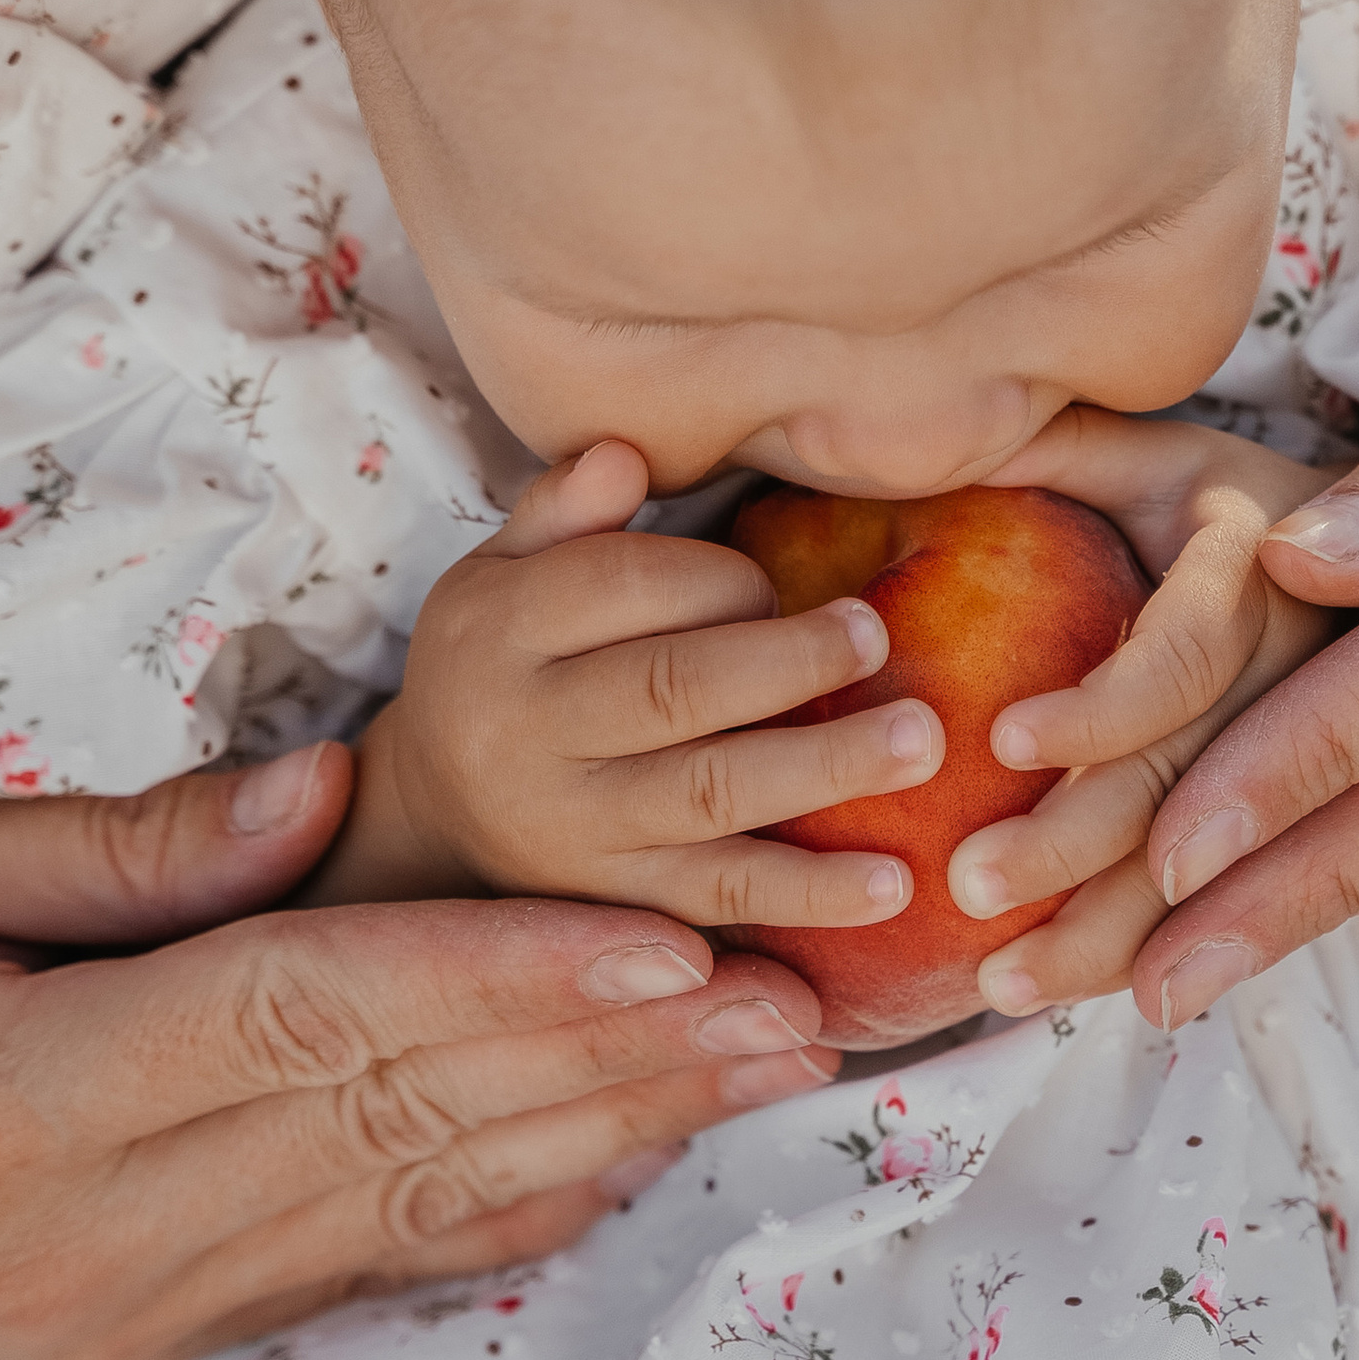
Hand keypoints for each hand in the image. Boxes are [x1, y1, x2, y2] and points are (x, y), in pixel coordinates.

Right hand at [0, 741, 834, 1359]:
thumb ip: (126, 851)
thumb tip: (328, 798)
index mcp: (9, 1103)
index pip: (316, 1024)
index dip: (511, 977)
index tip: (673, 939)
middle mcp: (78, 1243)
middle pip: (395, 1133)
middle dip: (610, 1065)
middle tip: (798, 1010)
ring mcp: (103, 1319)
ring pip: (398, 1216)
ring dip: (592, 1140)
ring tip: (751, 1079)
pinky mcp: (115, 1345)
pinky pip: (336, 1276)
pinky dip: (483, 1219)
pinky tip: (606, 1168)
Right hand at [320, 439, 949, 932]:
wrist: (437, 813)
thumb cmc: (506, 664)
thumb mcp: (504, 572)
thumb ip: (563, 512)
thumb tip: (622, 454)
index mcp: (501, 627)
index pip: (623, 586)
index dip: (721, 579)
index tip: (784, 585)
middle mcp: (526, 730)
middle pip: (670, 689)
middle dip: (787, 662)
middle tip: (879, 637)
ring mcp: (571, 829)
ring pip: (708, 796)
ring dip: (822, 770)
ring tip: (921, 743)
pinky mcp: (615, 906)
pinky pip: (721, 898)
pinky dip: (810, 896)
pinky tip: (893, 883)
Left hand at [925, 407, 1332, 1012]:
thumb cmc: (1237, 502)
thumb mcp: (1164, 455)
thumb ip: (1061, 448)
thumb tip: (929, 427)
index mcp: (1266, 561)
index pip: (1183, 651)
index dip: (1098, 702)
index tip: (999, 742)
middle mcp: (1317, 664)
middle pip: (1196, 778)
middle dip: (1080, 851)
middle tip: (965, 890)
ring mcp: (1344, 753)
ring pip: (1231, 865)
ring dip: (1116, 933)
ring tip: (998, 983)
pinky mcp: (1349, 815)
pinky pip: (1266, 896)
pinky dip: (1183, 954)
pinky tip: (1106, 997)